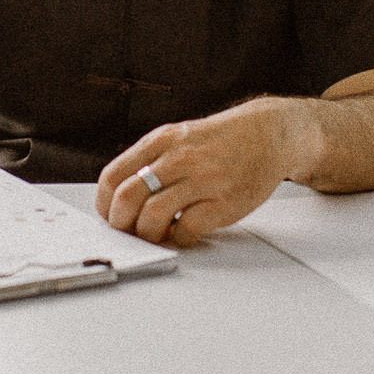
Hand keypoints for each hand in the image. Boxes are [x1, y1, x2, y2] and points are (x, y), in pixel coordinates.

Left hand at [94, 98, 317, 245]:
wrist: (269, 135)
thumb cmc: (221, 141)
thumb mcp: (179, 137)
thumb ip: (150, 160)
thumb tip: (118, 196)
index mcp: (161, 141)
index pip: (113, 176)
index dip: (105, 203)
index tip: (111, 214)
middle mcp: (179, 158)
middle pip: (127, 197)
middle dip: (121, 223)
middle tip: (130, 230)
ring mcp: (202, 180)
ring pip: (153, 217)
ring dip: (149, 234)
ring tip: (159, 233)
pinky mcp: (224, 202)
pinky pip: (187, 230)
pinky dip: (179, 239)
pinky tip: (185, 232)